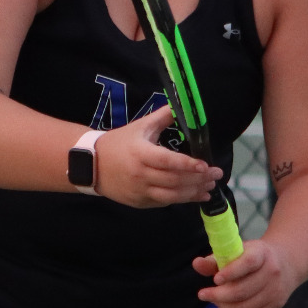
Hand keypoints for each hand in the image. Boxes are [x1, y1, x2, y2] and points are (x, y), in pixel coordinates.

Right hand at [93, 107, 222, 208]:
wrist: (91, 165)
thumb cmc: (118, 143)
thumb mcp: (140, 126)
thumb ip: (162, 116)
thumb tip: (182, 104)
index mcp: (141, 153)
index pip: (168, 161)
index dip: (188, 164)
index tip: (205, 165)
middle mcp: (141, 174)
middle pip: (174, 180)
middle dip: (198, 179)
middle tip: (216, 175)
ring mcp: (139, 191)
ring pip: (171, 196)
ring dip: (193, 193)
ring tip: (209, 188)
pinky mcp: (139, 202)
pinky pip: (163, 202)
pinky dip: (181, 199)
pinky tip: (194, 195)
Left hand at [193, 239, 294, 307]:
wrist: (284, 264)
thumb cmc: (252, 257)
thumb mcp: (235, 252)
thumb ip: (214, 260)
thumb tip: (196, 264)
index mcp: (262, 253)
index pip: (248, 263)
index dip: (230, 272)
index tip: (215, 279)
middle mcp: (272, 272)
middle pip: (242, 291)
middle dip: (218, 295)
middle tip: (203, 294)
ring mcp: (276, 291)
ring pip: (245, 307)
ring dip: (224, 306)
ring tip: (214, 301)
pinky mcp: (276, 305)